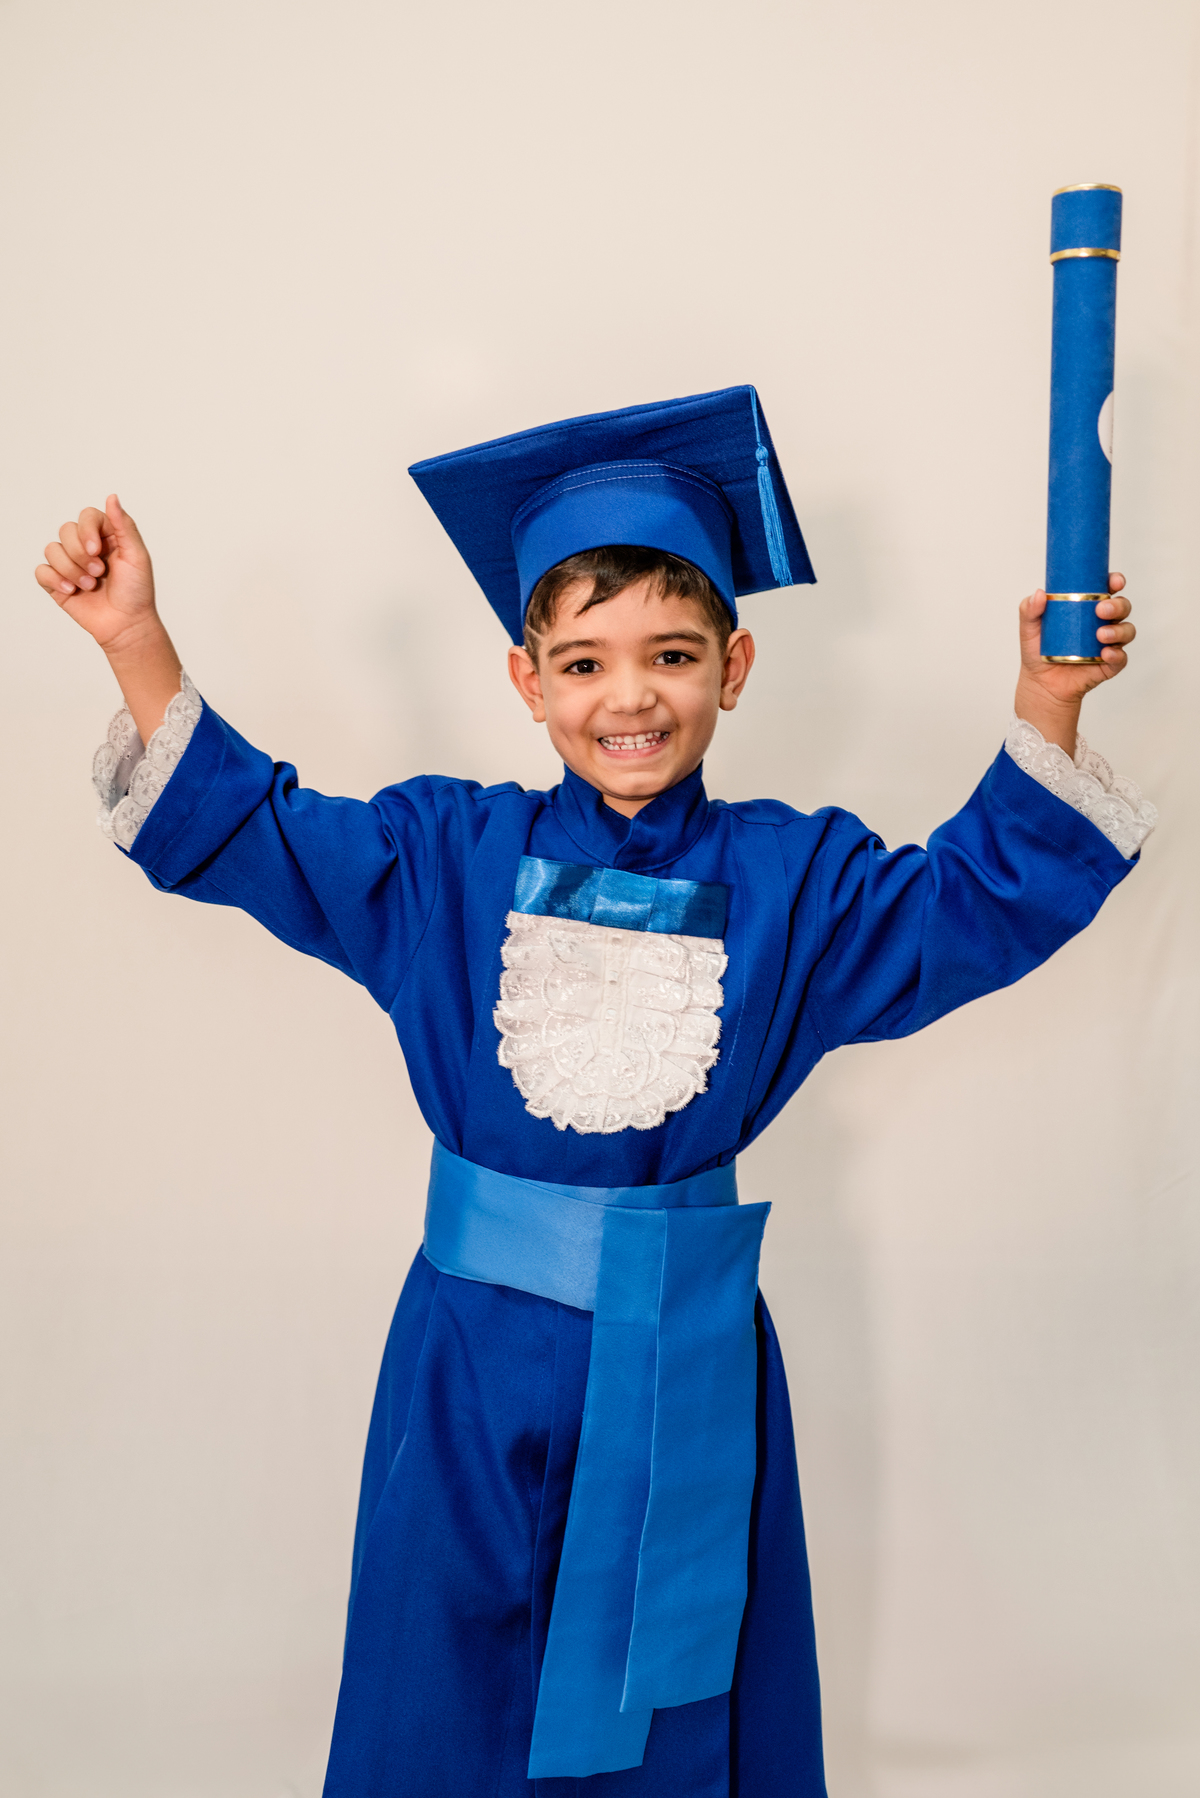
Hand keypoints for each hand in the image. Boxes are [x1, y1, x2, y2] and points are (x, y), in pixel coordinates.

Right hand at [36, 495, 182, 742]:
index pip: (86, 515)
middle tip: (99, 573)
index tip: (97, 550)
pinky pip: (41, 570)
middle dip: (80, 554)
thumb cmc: (136, 592)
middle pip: (65, 530)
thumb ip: (124, 525)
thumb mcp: (137, 556)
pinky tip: (72, 591)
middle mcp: (85, 546)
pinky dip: (55, 579)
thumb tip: (112, 497)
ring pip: (52, 549)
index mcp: (106, 535)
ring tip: (90, 585)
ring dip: (71, 569)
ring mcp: (70, 563)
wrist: (126, 625)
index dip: (87, 530)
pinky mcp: (56, 582)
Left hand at [1014, 575, 1134, 754]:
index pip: (1107, 589)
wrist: (1040, 683)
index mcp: (1088, 608)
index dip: (1114, 581)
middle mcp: (1102, 622)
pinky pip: (1121, 658)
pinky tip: (1105, 653)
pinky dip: (1116, 655)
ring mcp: (1108, 643)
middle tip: (1100, 609)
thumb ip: (1029, 610)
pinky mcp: (1109, 664)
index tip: (1113, 580)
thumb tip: (1040, 594)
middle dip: (1117, 605)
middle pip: (1122, 607)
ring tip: (1100, 635)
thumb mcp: (1029, 628)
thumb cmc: (1039, 651)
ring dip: (1118, 630)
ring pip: (1126, 631)